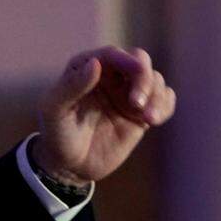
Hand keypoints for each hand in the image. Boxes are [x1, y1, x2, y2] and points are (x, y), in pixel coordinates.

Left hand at [33, 47, 175, 183]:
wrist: (69, 165)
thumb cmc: (56, 133)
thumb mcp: (55, 110)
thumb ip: (72, 86)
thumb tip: (95, 63)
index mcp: (86, 67)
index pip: (111, 55)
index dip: (126, 60)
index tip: (138, 70)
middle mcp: (110, 76)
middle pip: (139, 61)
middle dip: (144, 77)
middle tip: (137, 103)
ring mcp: (127, 94)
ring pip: (155, 79)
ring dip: (157, 95)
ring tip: (148, 119)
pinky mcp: (140, 114)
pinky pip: (164, 100)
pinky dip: (166, 105)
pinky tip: (154, 119)